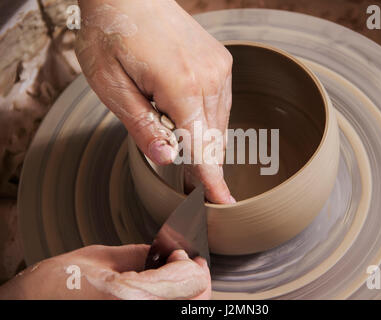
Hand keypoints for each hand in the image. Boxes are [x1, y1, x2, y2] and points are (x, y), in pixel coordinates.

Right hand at [0, 245, 210, 299]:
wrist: (28, 309)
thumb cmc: (51, 287)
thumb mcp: (99, 258)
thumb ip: (143, 254)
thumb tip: (170, 250)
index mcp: (132, 298)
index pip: (193, 278)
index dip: (188, 259)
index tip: (175, 250)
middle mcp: (142, 317)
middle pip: (199, 300)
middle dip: (192, 276)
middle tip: (175, 261)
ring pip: (190, 310)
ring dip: (185, 291)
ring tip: (163, 276)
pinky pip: (169, 314)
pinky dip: (172, 302)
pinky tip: (153, 291)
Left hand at [75, 0, 234, 203]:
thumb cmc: (112, 34)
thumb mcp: (112, 85)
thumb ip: (142, 125)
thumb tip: (168, 158)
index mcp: (181, 85)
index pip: (201, 145)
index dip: (211, 178)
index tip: (223, 203)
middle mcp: (209, 77)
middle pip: (212, 138)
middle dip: (202, 164)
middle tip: (187, 186)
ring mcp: (219, 68)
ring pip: (218, 122)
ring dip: (201, 140)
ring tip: (175, 139)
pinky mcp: (220, 63)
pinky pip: (220, 104)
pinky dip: (206, 120)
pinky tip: (186, 116)